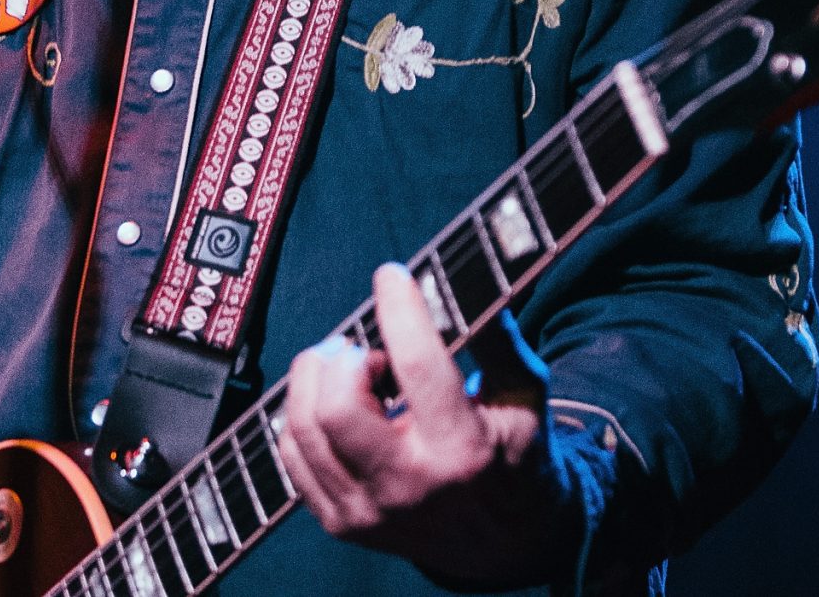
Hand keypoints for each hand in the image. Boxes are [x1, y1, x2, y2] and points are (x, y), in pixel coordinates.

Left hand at [277, 263, 570, 587]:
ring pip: (302, 427)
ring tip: (348, 370)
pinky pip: (292, 455)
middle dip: (344, 357)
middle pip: (336, 405)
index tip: (393, 276)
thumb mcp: (526, 395)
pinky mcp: (340, 521)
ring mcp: (367, 511)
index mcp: (462, 450)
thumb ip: (500, 339)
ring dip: (316, 379)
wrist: (503, 541)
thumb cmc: (513, 455)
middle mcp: (409, 486)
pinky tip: (333, 402)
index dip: (399, 308)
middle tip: (366, 349)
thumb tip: (467, 283)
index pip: (417, 365)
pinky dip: (302, 415)